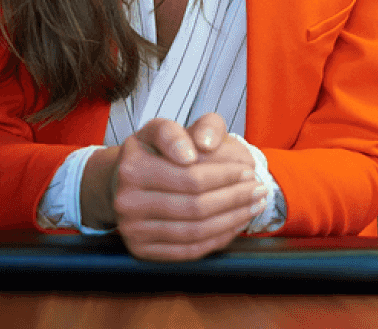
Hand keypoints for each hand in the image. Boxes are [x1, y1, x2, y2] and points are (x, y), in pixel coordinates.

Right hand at [85, 113, 265, 261]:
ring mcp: (133, 230)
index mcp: (133, 167)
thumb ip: (189, 127)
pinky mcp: (141, 250)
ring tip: (253, 206)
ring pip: (195, 231)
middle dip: (235, 198)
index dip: (226, 176)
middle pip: (195, 206)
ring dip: (232, 220)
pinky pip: (189, 250)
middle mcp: (127, 201)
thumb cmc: (150, 153)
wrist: (119, 183)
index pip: (191, 176)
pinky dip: (218, 239)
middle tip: (258, 190)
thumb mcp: (164, 128)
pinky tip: (234, 224)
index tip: (248, 170)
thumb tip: (200, 146)